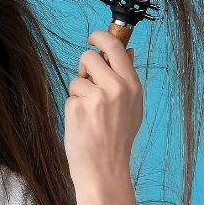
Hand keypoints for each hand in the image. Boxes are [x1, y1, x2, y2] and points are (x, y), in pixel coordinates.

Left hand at [64, 30, 142, 187]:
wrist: (104, 167)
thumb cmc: (117, 138)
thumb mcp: (133, 107)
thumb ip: (127, 78)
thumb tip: (127, 50)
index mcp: (132, 85)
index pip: (115, 47)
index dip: (100, 36)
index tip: (92, 38)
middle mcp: (116, 87)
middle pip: (90, 56)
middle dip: (84, 64)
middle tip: (86, 77)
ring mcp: (96, 96)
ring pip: (77, 76)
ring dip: (78, 89)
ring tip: (88, 110)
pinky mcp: (78, 106)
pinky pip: (70, 94)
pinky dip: (73, 105)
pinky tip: (82, 121)